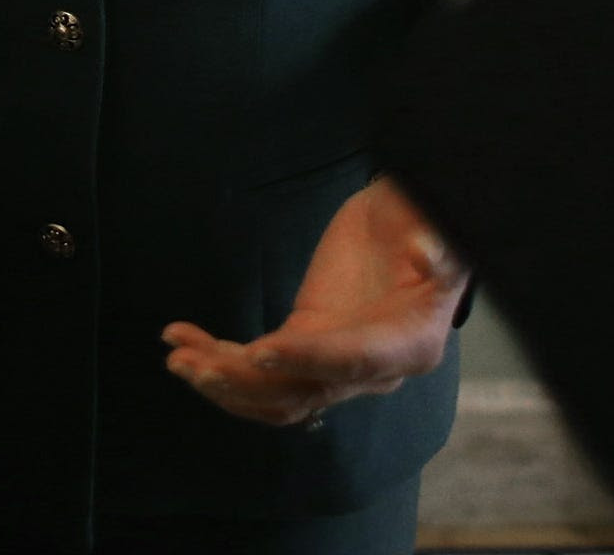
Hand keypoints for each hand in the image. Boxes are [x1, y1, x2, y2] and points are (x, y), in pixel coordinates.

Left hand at [163, 177, 467, 425]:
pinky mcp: (303, 344)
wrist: (409, 224)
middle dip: (246, 383)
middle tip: (195, 364)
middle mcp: (370, 369)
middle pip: (304, 391)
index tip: (262, 351)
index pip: (354, 361)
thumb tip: (429, 250)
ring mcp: (332, 362)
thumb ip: (435, 242)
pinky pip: (258, 368)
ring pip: (272, 392)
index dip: (309, 359)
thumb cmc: (425, 221)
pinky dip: (217, 357)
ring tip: (177, 357)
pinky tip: (181, 342)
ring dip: (222, 380)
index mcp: (409, 343)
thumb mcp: (435, 224)